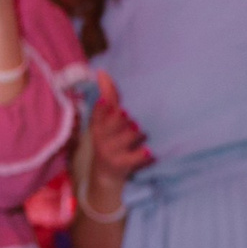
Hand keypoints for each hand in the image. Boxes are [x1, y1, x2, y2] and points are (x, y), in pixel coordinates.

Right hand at [85, 73, 152, 199]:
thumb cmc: (110, 140)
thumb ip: (108, 97)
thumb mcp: (106, 120)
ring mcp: (110, 152)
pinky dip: (143, 153)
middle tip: (132, 119)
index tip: (107, 101)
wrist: (106, 175)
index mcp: (97, 124)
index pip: (99, 111)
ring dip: (138, 133)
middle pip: (118, 120)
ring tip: (140, 133)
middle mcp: (101, 137)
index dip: (103, 106)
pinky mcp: (121, 165)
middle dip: (126, 119)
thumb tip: (102, 72)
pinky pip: (136, 156)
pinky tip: (149, 151)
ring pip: (129, 135)